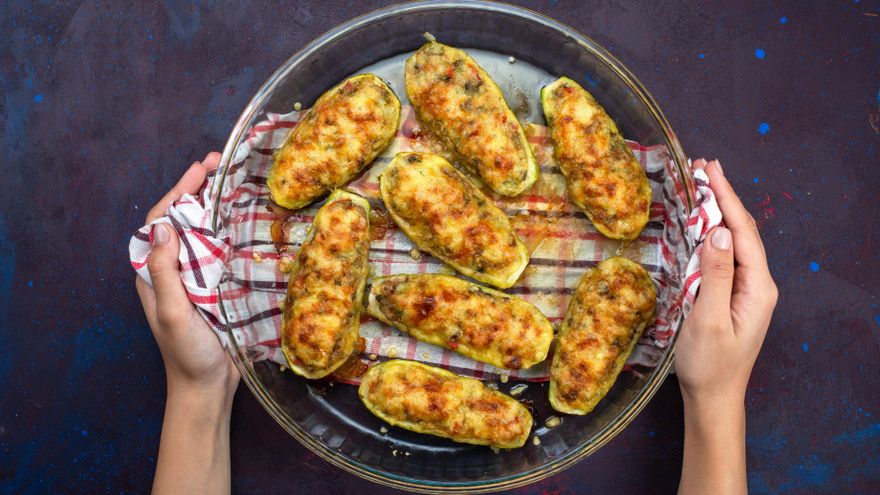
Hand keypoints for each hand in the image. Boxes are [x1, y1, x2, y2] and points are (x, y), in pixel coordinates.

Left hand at [135, 152, 236, 494]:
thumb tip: (164, 228)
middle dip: (200, 188)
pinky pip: (222, 251)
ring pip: (203, 231)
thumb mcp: (172, 313)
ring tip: (236, 180)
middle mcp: (173, 269)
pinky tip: (248, 218)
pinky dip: (232, 230)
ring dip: (217, 204)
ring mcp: (195, 277)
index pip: (161, 220)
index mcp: (153, 273)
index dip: (179, 191)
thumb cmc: (186, 354)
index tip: (202, 168)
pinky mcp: (217, 287)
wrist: (207, 388)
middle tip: (222, 162)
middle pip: (183, 219)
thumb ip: (164, 273)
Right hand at [675, 159, 777, 406]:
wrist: (713, 398)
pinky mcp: (731, 296)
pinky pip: (723, 256)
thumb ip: (715, 275)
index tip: (710, 169)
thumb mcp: (709, 320)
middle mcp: (757, 284)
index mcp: (757, 287)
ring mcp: (745, 290)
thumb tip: (716, 231)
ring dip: (717, 212)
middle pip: (741, 231)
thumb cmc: (709, 364)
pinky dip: (711, 233)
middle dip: (724, 197)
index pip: (741, 232)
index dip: (726, 198)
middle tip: (702, 167)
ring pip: (733, 241)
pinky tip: (700, 223)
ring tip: (701, 185)